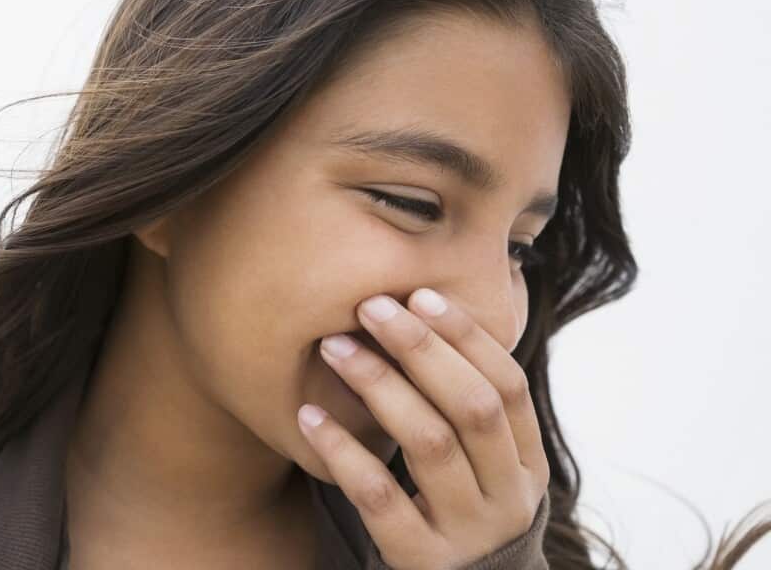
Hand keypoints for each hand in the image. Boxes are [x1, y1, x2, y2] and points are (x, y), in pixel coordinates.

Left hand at [297, 288, 550, 569]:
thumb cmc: (456, 512)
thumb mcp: (480, 468)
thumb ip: (463, 409)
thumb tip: (419, 310)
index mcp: (528, 466)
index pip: (510, 388)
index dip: (468, 338)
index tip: (420, 294)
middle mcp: (507, 498)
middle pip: (473, 407)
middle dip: (422, 349)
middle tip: (371, 307)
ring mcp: (466, 532)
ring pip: (430, 443)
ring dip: (379, 385)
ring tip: (333, 347)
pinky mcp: (419, 559)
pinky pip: (378, 497)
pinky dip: (342, 451)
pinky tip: (309, 416)